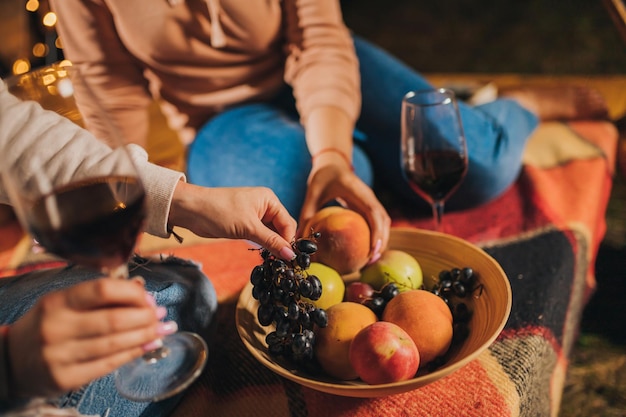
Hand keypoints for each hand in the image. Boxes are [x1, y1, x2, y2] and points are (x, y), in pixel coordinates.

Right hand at [7, 278, 167, 397]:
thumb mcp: (64, 303)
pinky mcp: (66, 378)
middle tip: (160, 315)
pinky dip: (133, 353)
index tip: (148, 298)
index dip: (132, 293)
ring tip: (161, 329)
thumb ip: (98, 297)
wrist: (13, 361)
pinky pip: (108, 365)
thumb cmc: (49, 325)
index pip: (102, 290)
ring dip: (145, 336)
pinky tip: (147, 346)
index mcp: (57, 302)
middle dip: (145, 317)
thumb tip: (141, 292)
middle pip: (113, 320)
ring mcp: (59, 356)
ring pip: (114, 344)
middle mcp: (56, 328)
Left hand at [169, 183, 297, 259]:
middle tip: (282, 262)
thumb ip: (271, 241)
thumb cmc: (220, 212)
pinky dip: (264, 245)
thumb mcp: (248, 228)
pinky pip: (261, 236)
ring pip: (271, 234)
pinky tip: (264, 255)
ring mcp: (255, 215)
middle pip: (282, 228)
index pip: (287, 223)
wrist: (192, 210)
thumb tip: (290, 254)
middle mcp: (265, 206)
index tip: (290, 258)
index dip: (289, 240)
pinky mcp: (246, 224)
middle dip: (282, 244)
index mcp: (269, 200)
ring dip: (273, 246)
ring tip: (274, 261)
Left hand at [298, 162, 390, 261]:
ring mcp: (370, 200)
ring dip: (381, 239)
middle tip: (371, 259)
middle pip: (383, 220)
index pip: (373, 212)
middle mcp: (368, 196)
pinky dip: (375, 235)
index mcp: (358, 191)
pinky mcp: (368, 205)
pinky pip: (376, 221)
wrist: (333, 163)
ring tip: (370, 259)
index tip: (373, 248)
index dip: (376, 231)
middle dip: (381, 240)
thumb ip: (307, 213)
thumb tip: (299, 237)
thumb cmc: (322, 176)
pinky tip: (365, 250)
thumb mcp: (313, 193)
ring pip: (383, 222)